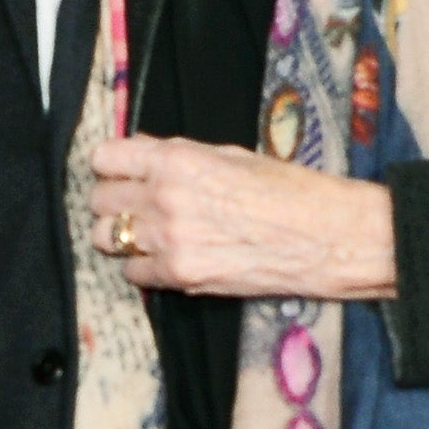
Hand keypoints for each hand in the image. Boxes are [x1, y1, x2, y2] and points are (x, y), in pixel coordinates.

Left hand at [91, 132, 395, 300]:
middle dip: (112, 202)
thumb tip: (143, 153)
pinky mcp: (181, 275)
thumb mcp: (233, 156)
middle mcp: (165, 197)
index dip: (110, 166)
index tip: (117, 173)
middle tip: (130, 208)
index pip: (106, 158)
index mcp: (177, 159)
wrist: (327, 236)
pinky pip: (134, 273)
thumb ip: (181, 156)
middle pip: (100, 201)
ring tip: (143, 236)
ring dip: (120, 237)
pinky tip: (166, 260)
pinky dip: (143, 268)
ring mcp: (169, 239)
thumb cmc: (290, 190)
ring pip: (108, 239)